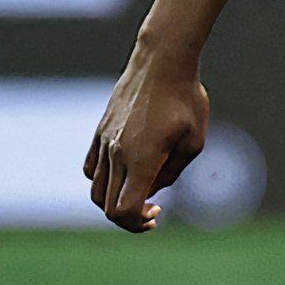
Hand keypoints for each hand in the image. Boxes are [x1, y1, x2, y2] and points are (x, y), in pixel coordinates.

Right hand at [85, 47, 208, 231]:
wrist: (162, 61)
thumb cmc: (185, 99)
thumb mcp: (194, 142)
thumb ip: (172, 173)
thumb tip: (152, 190)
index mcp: (142, 159)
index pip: (124, 210)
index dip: (137, 223)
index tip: (157, 213)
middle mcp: (117, 153)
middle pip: (107, 206)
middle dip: (129, 218)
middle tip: (152, 212)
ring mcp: (104, 142)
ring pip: (96, 189)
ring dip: (114, 200)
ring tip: (140, 191)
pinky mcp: (100, 131)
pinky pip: (91, 168)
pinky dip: (102, 180)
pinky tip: (125, 172)